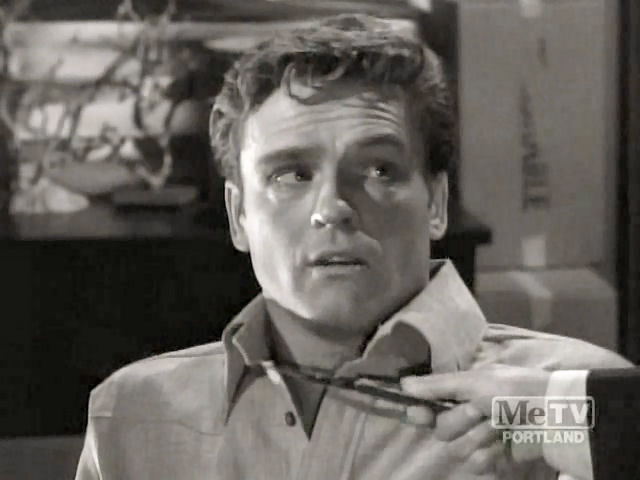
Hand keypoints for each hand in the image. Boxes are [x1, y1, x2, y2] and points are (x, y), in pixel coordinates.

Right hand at [401, 365, 551, 468]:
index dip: (420, 411)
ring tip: (500, 426)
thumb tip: (404, 384)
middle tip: (481, 411)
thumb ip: (437, 385)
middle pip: (441, 430)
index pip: (428, 405)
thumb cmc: (512, 390)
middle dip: (461, 421)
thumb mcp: (474, 381)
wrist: (552, 415)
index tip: (416, 413)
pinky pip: (475, 464)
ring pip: (457, 449)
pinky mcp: (493, 459)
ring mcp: (479, 439)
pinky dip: (490, 454)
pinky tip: (504, 444)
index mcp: (461, 394)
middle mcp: (466, 416)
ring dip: (478, 437)